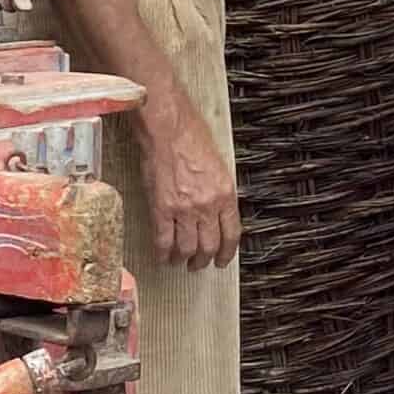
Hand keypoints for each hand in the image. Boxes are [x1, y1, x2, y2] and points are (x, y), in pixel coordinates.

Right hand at [138, 98, 241, 270]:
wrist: (168, 129)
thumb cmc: (191, 136)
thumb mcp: (218, 165)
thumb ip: (218, 190)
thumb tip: (216, 210)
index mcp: (225, 193)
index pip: (231, 234)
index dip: (227, 252)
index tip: (222, 259)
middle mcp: (207, 205)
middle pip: (208, 246)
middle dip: (203, 260)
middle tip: (198, 264)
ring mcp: (184, 209)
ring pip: (186, 248)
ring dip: (183, 259)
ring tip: (180, 261)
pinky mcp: (162, 209)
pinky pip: (163, 240)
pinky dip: (163, 252)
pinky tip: (162, 256)